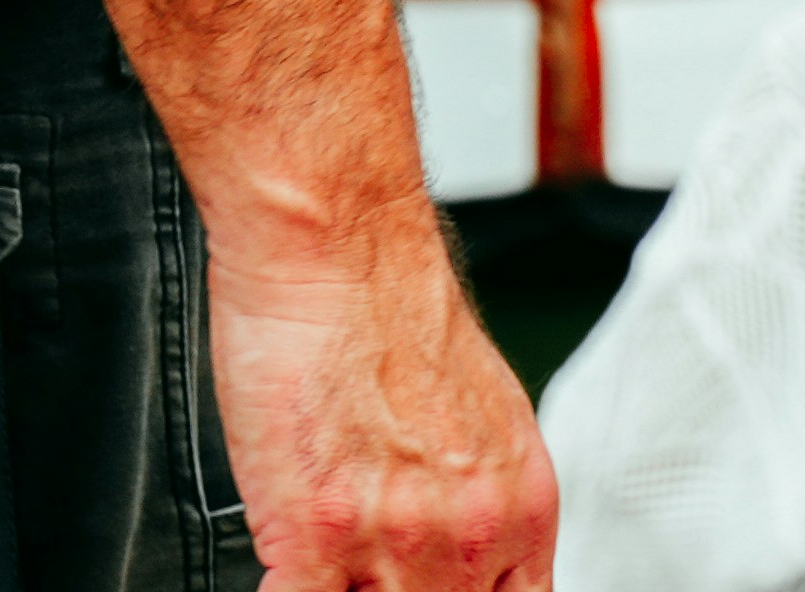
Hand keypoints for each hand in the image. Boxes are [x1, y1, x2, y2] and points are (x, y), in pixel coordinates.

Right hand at [209, 218, 550, 591]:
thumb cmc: (389, 308)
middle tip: (368, 568)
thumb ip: (477, 497)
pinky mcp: (316, 534)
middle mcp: (469, 532)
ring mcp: (394, 541)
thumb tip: (459, 541)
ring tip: (327, 558)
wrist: (335, 247)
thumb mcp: (485, 417)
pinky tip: (284, 565)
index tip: (439, 588)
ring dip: (345, 591)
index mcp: (520, 507)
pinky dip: (288, 591)